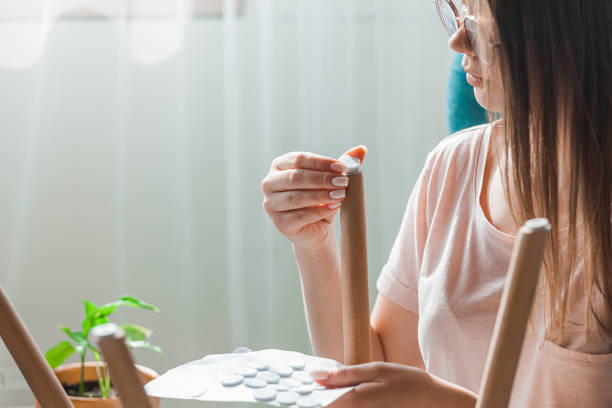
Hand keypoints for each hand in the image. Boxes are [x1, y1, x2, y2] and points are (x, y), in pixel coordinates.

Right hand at [262, 148, 364, 251]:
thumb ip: (343, 164)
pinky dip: (319, 211)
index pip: (299, 159)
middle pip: (296, 177)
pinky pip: (300, 216)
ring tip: (341, 195)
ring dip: (321, 195)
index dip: (321, 162)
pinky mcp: (279, 223)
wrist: (316, 229)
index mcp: (279, 166)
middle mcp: (270, 183)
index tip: (342, 167)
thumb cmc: (321, 200)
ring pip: (296, 197)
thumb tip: (362, 149)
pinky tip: (334, 208)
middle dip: (322, 179)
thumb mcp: (331, 180)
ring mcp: (271, 204)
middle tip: (343, 182)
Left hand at [311, 362, 476, 407]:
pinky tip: (356, 397)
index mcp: (355, 401)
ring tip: (343, 392)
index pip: (321, 406)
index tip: (302, 391)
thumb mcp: (377, 370)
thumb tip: (314, 375)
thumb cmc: (409, 383)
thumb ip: (345, 374)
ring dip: (337, 403)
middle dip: (324, 401)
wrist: (438, 404)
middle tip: (322, 388)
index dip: (310, 398)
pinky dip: (349, 406)